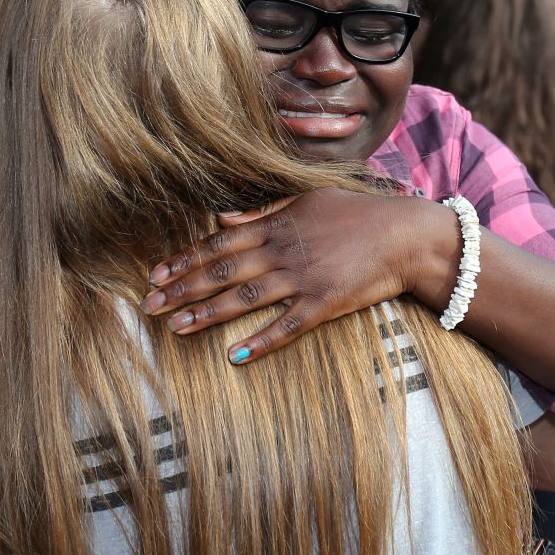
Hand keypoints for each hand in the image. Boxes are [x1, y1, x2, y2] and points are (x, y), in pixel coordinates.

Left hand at [141, 188, 429, 362]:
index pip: (218, 244)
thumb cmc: (357, 213)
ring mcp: (302, 278)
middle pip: (221, 271)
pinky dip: (261, 341)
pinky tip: (235, 355)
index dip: (184, 259)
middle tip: (149, 306)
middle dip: (182, 288)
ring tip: (177, 328)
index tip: (155, 273)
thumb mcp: (308, 198)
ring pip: (245, 298)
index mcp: (275, 225)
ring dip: (208, 314)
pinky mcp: (324, 304)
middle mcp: (281, 251)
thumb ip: (264, 209)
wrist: (405, 235)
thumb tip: (223, 217)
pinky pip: (287, 326)